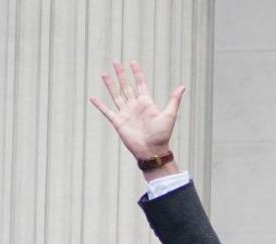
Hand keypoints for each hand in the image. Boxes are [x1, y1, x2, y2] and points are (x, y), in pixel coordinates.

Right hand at [87, 60, 183, 175]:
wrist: (152, 150)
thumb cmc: (162, 135)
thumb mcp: (169, 115)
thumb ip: (174, 100)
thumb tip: (183, 86)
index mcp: (146, 103)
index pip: (140, 84)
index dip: (137, 73)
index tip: (132, 62)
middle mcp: (135, 106)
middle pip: (126, 86)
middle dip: (121, 74)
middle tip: (115, 61)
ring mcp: (126, 113)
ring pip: (116, 95)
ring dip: (110, 85)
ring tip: (104, 74)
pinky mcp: (118, 122)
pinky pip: (106, 111)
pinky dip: (99, 105)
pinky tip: (92, 98)